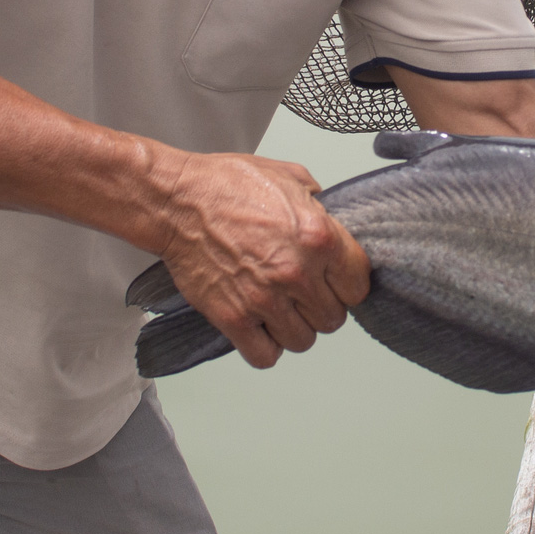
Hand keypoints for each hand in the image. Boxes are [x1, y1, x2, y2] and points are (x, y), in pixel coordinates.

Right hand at [154, 151, 369, 368]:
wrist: (177, 201)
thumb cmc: (226, 185)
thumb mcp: (290, 177)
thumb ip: (319, 204)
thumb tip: (330, 220)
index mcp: (319, 237)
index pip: (358, 286)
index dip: (347, 286)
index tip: (336, 284)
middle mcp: (297, 272)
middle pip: (333, 318)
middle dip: (320, 308)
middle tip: (302, 295)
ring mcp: (265, 299)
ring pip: (303, 341)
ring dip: (293, 329)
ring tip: (279, 311)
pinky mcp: (234, 318)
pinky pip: (265, 356)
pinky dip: (264, 347)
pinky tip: (259, 328)